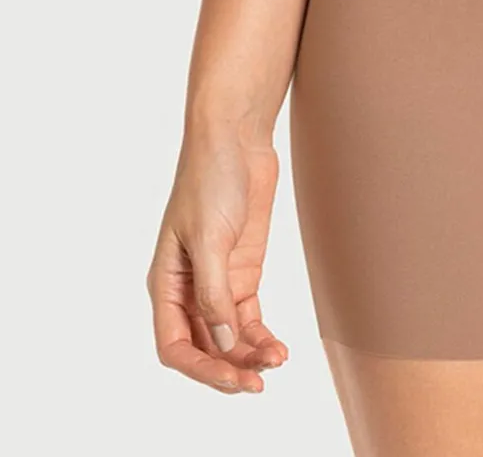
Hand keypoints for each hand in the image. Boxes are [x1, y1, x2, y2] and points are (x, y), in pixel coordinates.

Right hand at [147, 122, 289, 393]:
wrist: (237, 138)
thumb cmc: (210, 179)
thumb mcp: (209, 238)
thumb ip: (214, 293)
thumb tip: (224, 343)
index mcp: (166, 284)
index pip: (174, 345)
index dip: (201, 368)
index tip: (233, 377)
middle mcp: (189, 290)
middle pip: (204, 347)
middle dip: (229, 368)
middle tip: (258, 382)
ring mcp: (218, 281)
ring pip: (230, 337)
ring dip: (250, 354)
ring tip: (277, 361)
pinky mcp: (243, 270)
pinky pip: (249, 317)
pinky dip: (261, 335)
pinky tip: (278, 347)